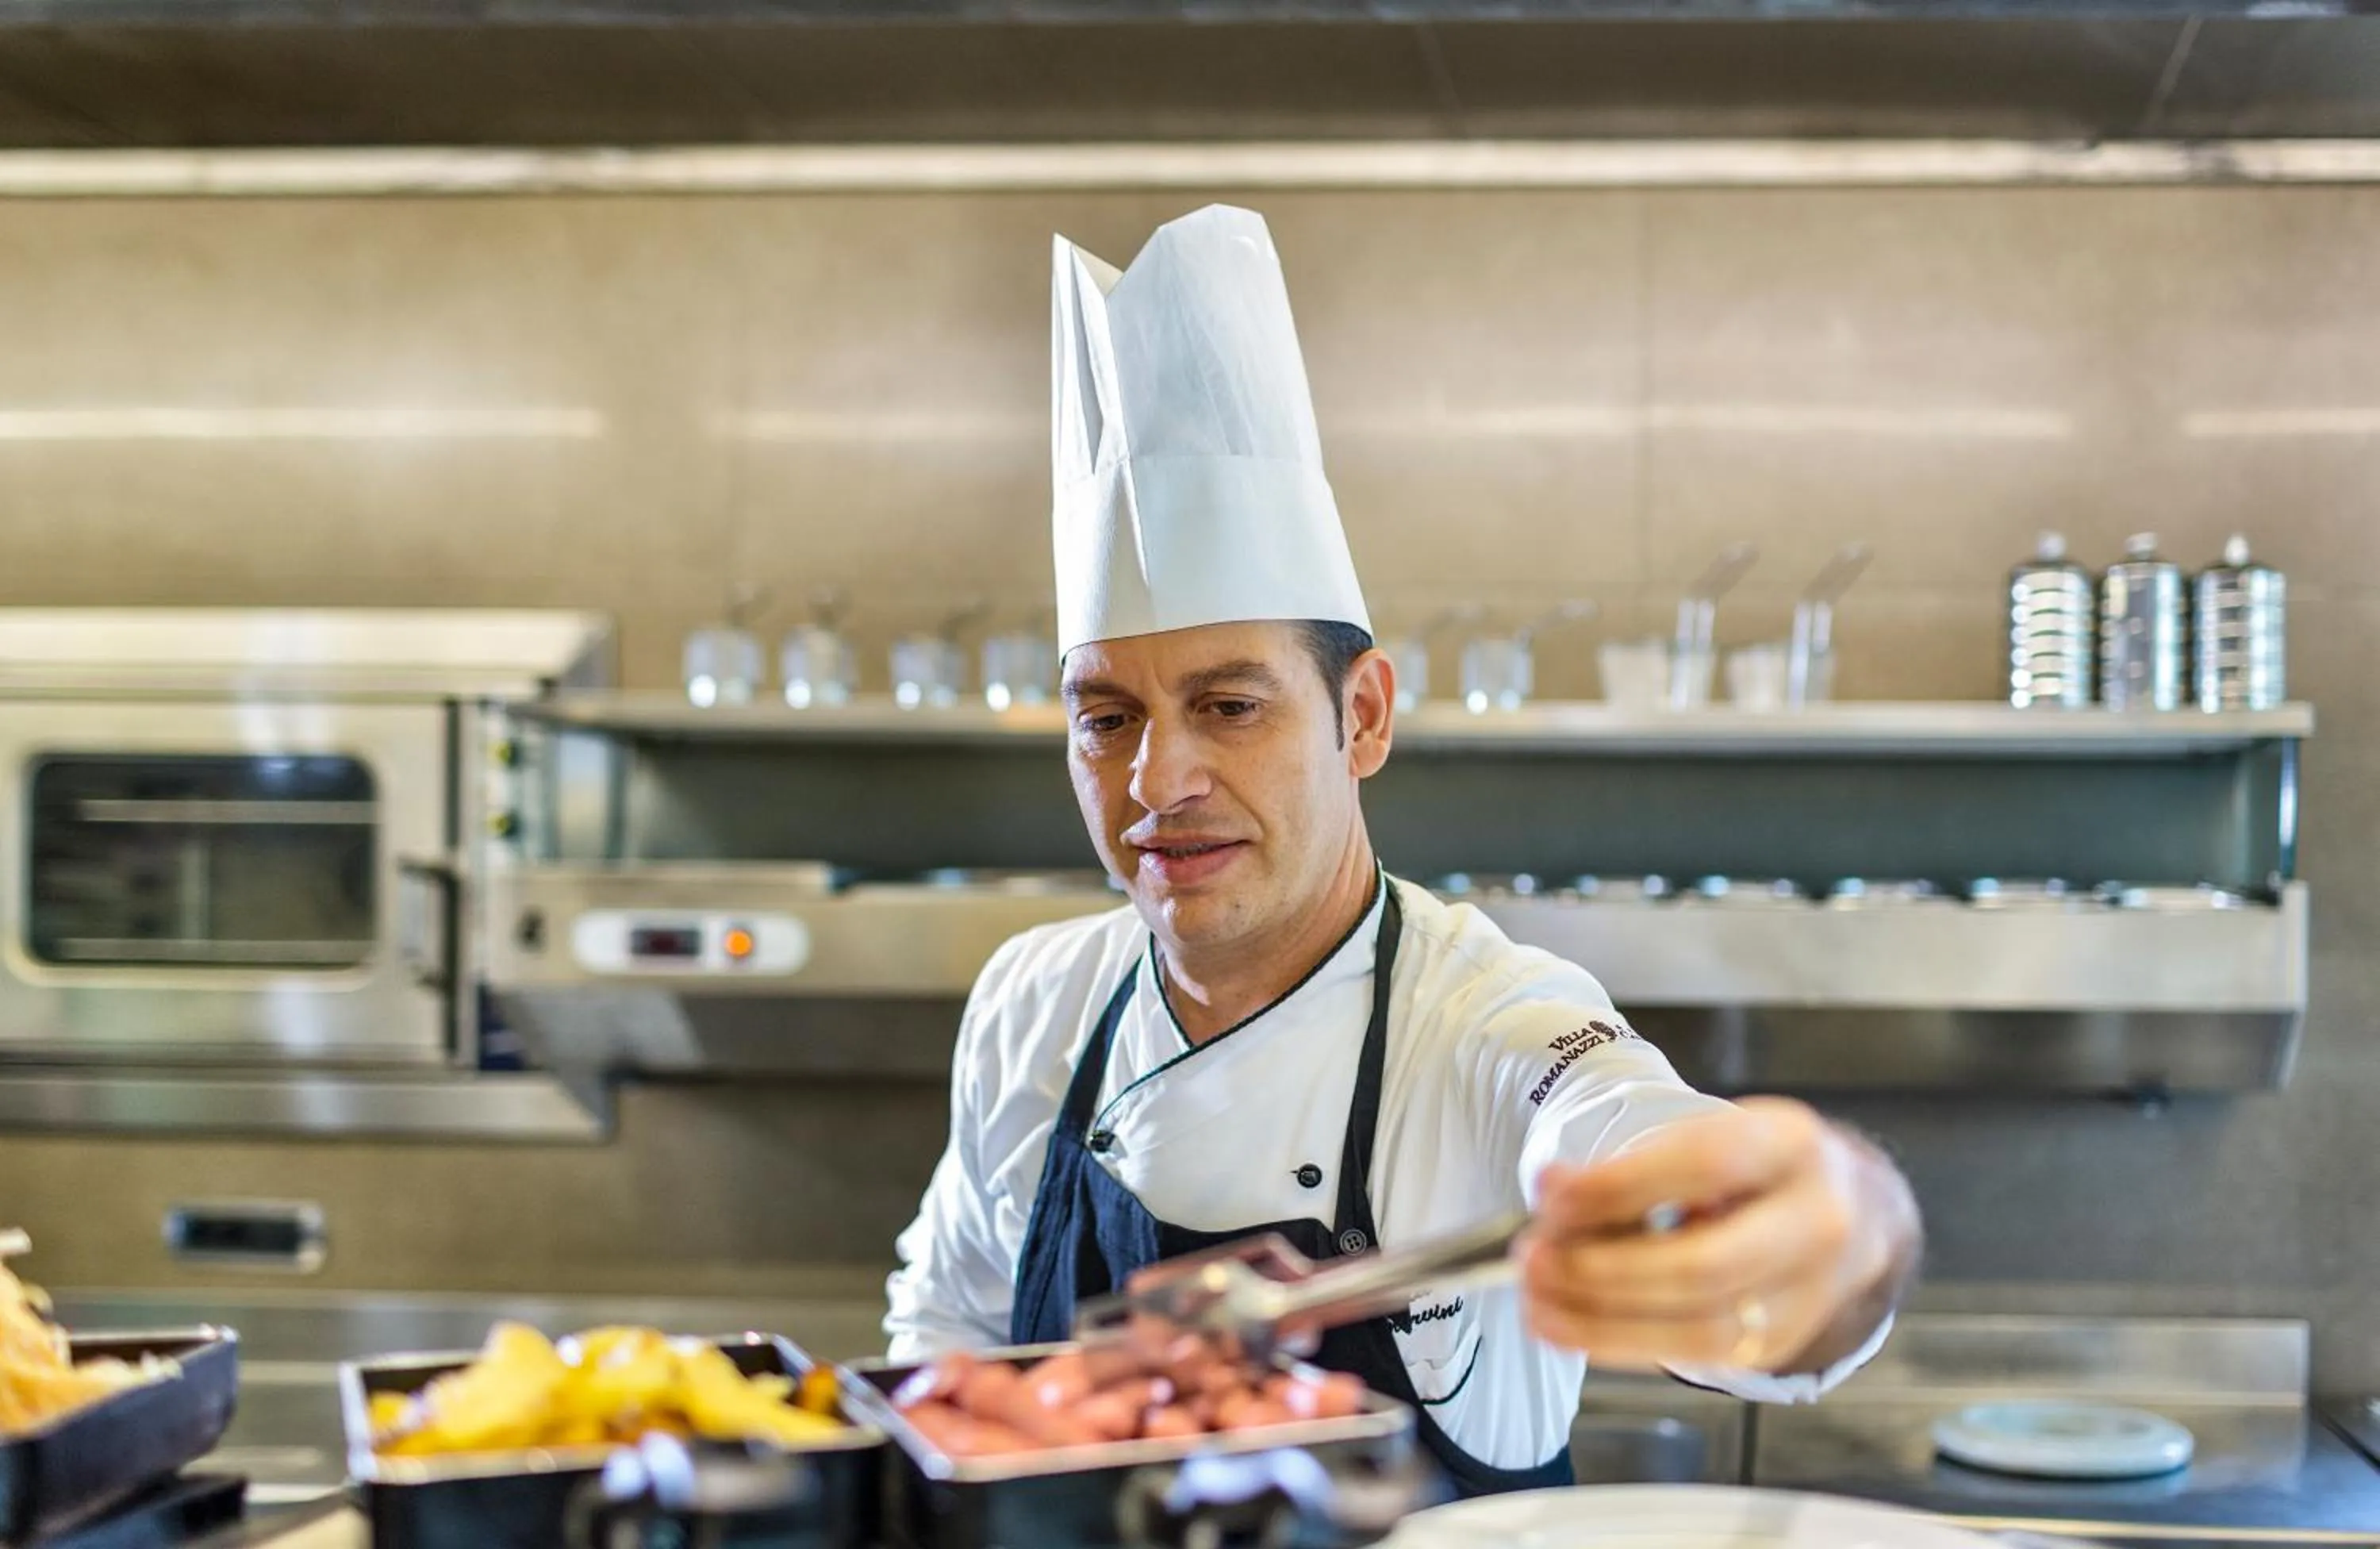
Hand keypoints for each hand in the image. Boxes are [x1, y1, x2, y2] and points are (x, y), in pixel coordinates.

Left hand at [1516, 1097, 1919, 1374]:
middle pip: (1703, 1264)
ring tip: (1536, 1298)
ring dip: (1601, 1319)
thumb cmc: (1757, 1168)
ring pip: (1699, 1327)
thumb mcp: (1711, 1134)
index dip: (1620, 1186)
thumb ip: (1640, 1162)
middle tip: (1532, 1257)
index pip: (1704, 1165)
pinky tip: (1569, 1325)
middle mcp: (1816, 1222)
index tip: (1549, 1195)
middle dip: (1603, 1268)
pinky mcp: (1782, 1343)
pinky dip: (1620, 1343)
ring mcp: (1808, 1294)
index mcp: (1791, 1145)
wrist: (1851, 1210)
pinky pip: (1694, 1355)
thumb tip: (1555, 1193)